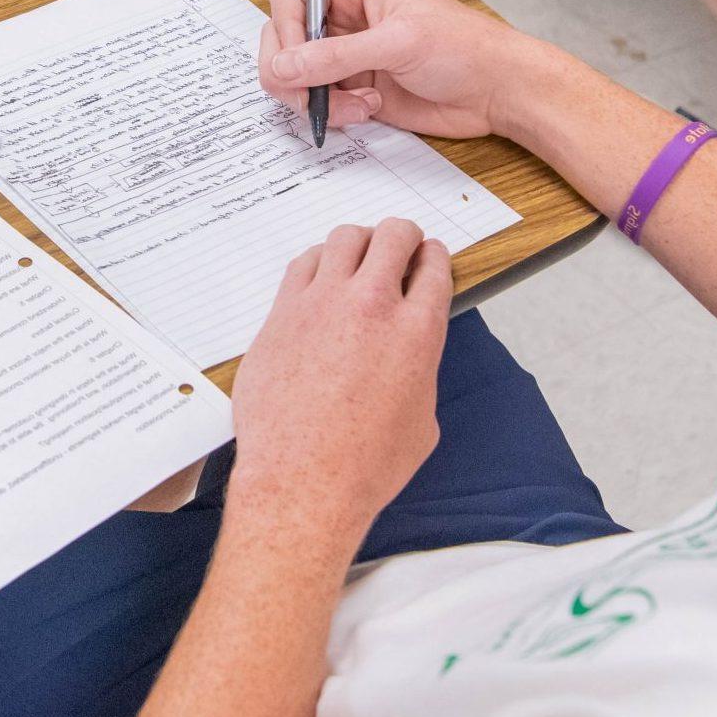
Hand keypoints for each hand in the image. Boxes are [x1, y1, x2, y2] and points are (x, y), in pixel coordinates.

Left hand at [229, 219, 452, 539]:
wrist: (303, 481)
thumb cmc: (364, 464)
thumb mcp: (422, 419)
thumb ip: (420, 370)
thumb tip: (409, 355)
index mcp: (418, 331)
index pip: (434, 265)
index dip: (433, 257)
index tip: (428, 259)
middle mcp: (372, 306)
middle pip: (394, 235)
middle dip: (402, 236)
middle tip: (398, 248)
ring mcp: (322, 305)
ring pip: (344, 238)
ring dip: (359, 242)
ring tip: (358, 258)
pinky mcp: (282, 314)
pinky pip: (302, 263)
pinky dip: (317, 261)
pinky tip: (320, 276)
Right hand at [259, 0, 555, 139]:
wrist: (496, 91)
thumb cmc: (465, 48)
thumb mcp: (398, 43)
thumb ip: (336, 56)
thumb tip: (284, 65)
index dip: (286, 25)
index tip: (296, 58)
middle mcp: (346, 16)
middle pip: (284, 37)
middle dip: (293, 71)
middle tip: (310, 94)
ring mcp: (348, 53)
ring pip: (296, 74)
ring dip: (316, 97)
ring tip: (356, 105)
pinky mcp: (354, 87)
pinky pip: (318, 100)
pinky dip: (332, 113)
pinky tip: (366, 110)